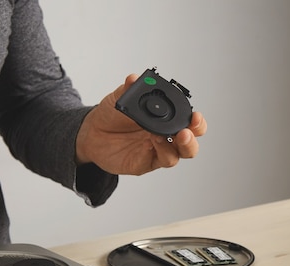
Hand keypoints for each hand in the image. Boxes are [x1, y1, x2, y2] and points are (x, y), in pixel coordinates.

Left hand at [75, 74, 206, 174]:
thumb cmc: (110, 116)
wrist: (92, 134)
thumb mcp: (118, 98)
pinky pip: (163, 159)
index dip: (197, 120)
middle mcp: (167, 135)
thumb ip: (127, 89)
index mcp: (166, 118)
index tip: (196, 116)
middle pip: (192, 139)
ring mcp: (159, 150)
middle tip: (188, 129)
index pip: (190, 120)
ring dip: (183, 145)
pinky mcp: (147, 162)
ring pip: (182, 153)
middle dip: (196, 134)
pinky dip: (164, 151)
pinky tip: (157, 141)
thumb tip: (134, 78)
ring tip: (175, 136)